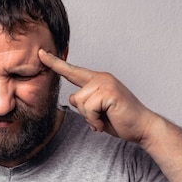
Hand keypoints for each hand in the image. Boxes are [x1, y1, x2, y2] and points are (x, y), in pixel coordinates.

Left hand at [39, 49, 156, 144]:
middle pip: (74, 97)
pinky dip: (95, 120)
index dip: (55, 63)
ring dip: (91, 117)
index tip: (41, 54)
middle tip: (101, 118)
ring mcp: (106, 83)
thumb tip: (72, 97)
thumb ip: (84, 102)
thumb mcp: (96, 111)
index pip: (72, 71)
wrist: (141, 127)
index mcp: (97, 80)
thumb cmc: (120, 120)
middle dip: (85, 113)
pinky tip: (106, 121)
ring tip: (105, 118)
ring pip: (80, 103)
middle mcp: (101, 78)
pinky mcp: (109, 92)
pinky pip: (89, 108)